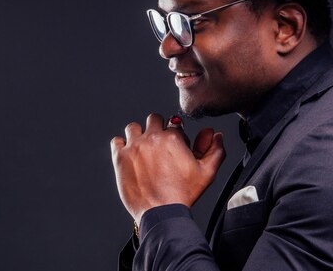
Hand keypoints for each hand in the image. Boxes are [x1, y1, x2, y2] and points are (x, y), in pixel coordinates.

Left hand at [110, 113, 225, 223]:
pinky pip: (116, 141)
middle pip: (153, 119)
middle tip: (158, 146)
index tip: (174, 147)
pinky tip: (128, 155)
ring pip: (133, 127)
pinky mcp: (120, 157)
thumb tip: (216, 135)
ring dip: (137, 135)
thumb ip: (215, 150)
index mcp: (173, 138)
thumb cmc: (183, 195)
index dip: (176, 135)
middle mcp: (153, 138)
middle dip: (157, 129)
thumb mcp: (207, 173)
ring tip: (142, 149)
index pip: (174, 124)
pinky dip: (121, 146)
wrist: (161, 213)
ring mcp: (135, 146)